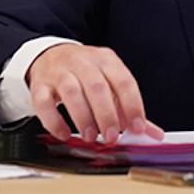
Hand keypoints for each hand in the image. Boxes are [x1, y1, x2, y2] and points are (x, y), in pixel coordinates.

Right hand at [27, 44, 163, 143]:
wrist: (50, 56)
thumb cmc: (85, 73)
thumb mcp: (111, 82)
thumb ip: (129, 108)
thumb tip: (153, 133)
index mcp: (107, 60)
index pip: (124, 81)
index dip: (132, 106)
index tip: (137, 128)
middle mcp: (84, 62)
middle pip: (97, 87)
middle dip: (107, 115)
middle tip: (112, 137)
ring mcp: (60, 72)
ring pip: (71, 92)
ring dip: (83, 118)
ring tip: (91, 137)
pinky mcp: (40, 85)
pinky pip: (43, 103)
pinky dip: (54, 121)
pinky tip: (64, 134)